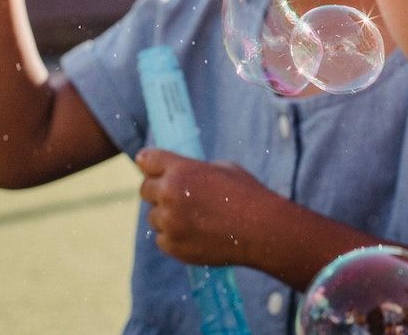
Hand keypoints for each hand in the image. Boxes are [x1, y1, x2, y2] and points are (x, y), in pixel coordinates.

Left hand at [136, 148, 281, 267]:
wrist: (262, 231)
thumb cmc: (247, 194)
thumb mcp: (222, 168)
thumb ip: (194, 169)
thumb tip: (178, 173)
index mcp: (180, 170)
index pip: (146, 160)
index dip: (149, 162)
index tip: (150, 166)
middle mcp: (169, 195)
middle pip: (145, 189)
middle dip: (158, 189)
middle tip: (176, 195)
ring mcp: (169, 223)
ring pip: (153, 216)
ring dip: (166, 215)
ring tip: (194, 217)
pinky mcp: (173, 246)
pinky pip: (162, 238)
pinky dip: (173, 236)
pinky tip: (195, 233)